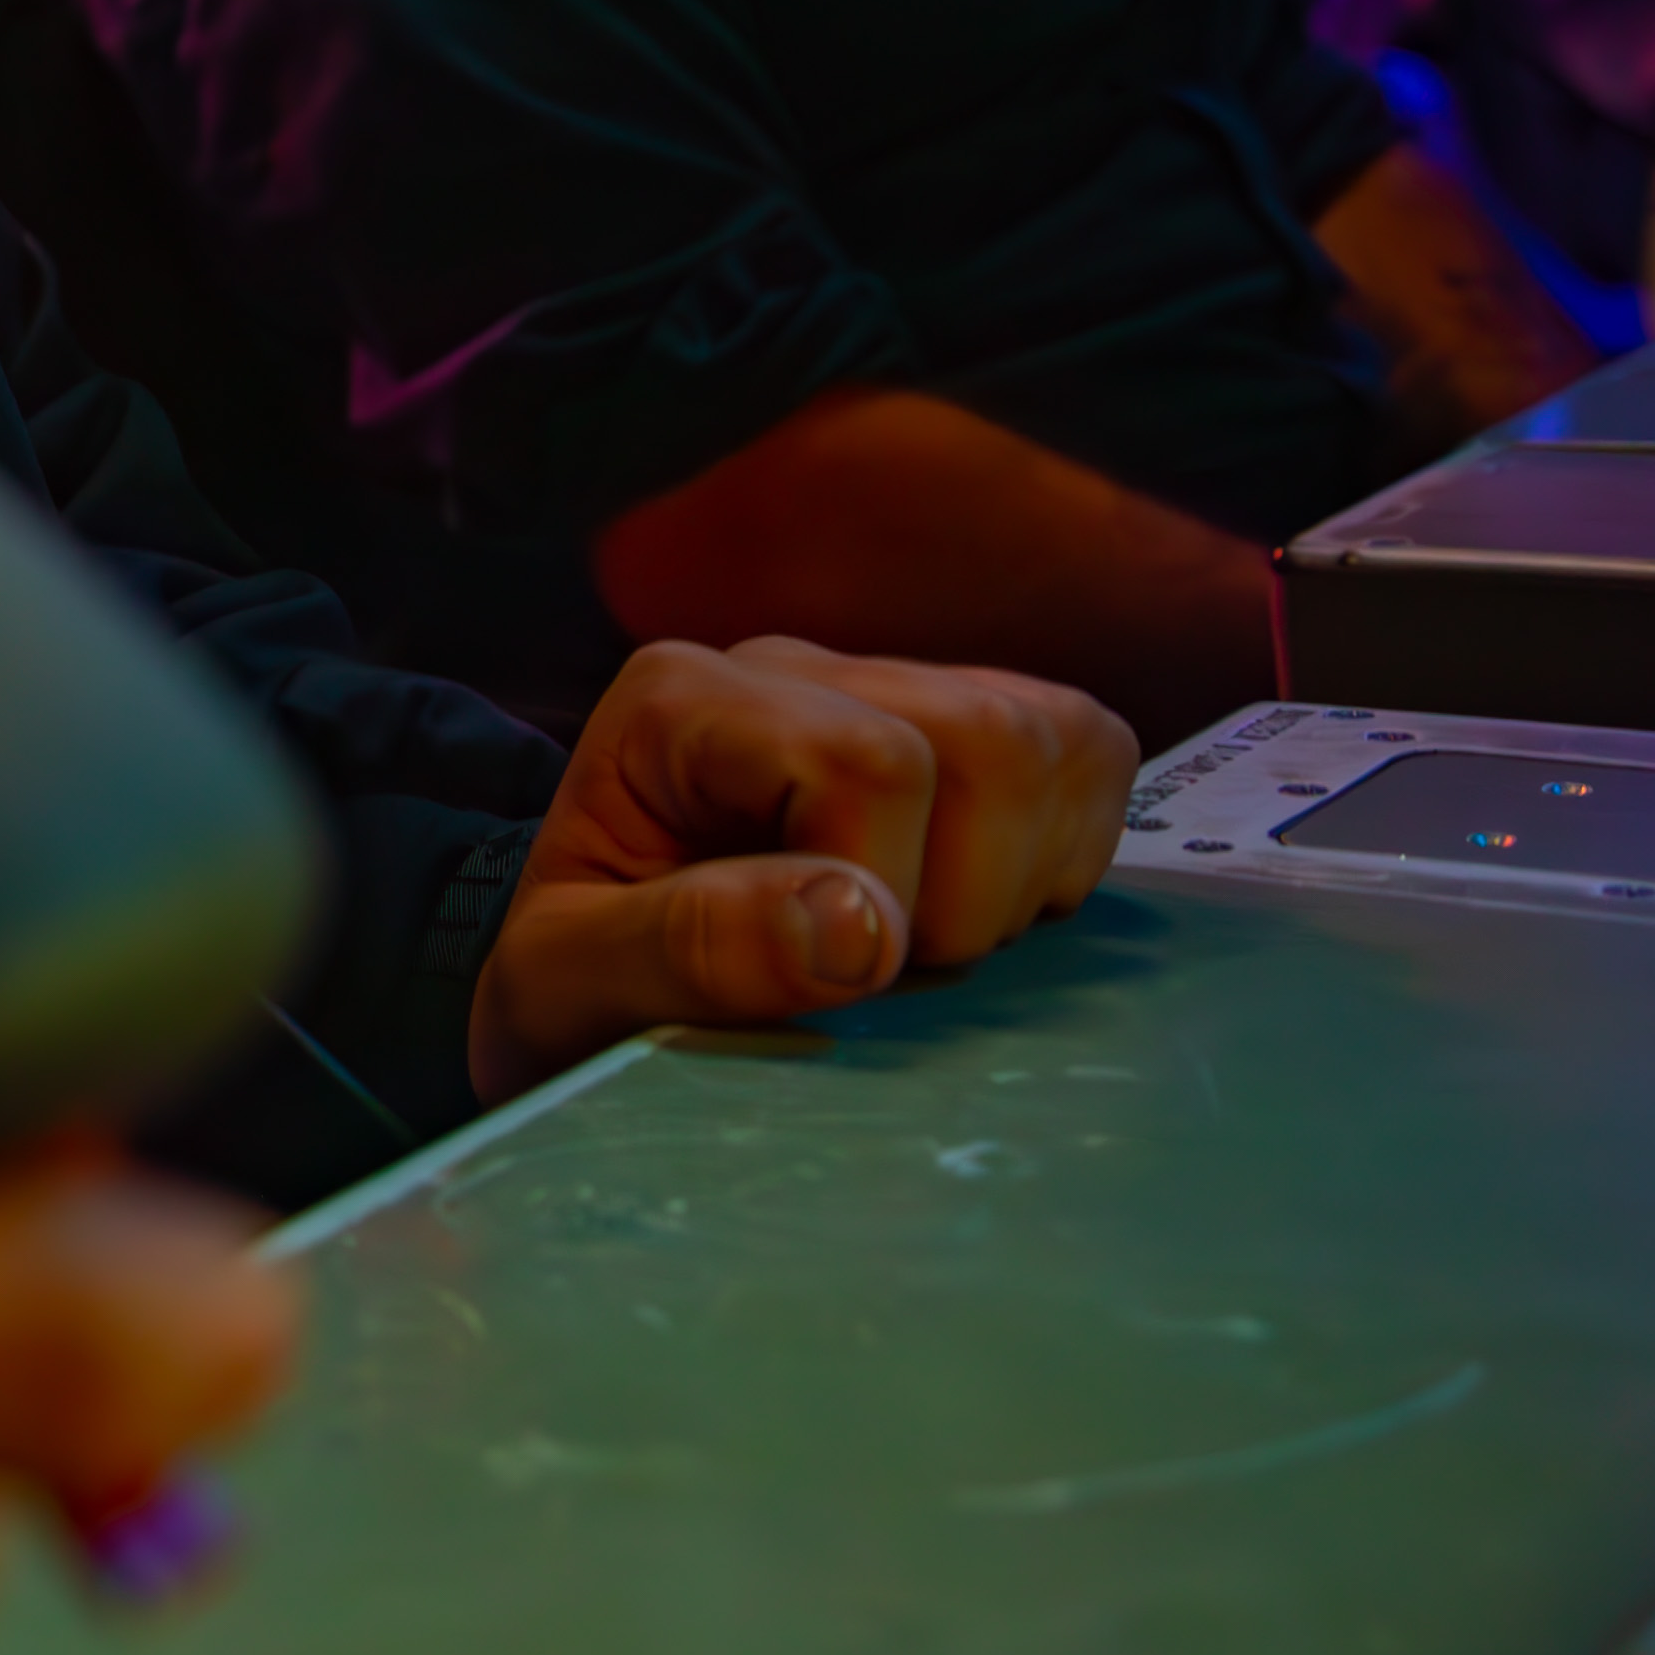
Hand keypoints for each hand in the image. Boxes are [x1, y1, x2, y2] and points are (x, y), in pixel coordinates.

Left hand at [465, 635, 1133, 1105]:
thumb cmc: (569, 986)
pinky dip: (1064, 853)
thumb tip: (860, 925)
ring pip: (1055, 737)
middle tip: (878, 975)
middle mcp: (789, 667)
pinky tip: (976, 911)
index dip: (882, 893)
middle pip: (987, 737)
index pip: (868, 760)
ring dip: (1019, 879)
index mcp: (679, 701)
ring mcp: (886, 687)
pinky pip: (1087, 752)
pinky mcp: (961, 728)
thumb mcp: (568, 988)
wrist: (582, 987)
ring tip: (920, 945)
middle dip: (965, 896)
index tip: (826, 982)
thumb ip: (690, 948)